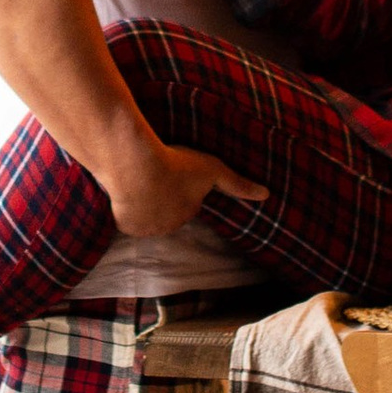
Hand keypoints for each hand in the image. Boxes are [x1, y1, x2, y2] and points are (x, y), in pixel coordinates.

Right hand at [103, 139, 269, 240]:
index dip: (180, 187)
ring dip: (143, 204)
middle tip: (154, 175)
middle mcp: (169, 226)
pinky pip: (126, 219)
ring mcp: (146, 228)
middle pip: (166, 212)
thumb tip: (267, 195)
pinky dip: (125, 209)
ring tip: (138, 181)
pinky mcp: (125, 226)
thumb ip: (238, 184)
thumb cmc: (175, 164)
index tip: (173, 173)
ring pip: (146, 216)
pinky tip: (125, 192)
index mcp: (188, 212)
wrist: (135, 166)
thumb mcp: (213, 169)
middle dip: (162, 198)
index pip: (186, 204)